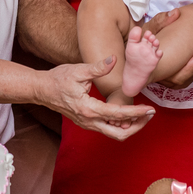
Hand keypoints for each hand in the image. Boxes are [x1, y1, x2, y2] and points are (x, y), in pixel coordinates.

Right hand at [38, 58, 154, 140]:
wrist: (41, 90)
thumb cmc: (58, 79)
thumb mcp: (78, 70)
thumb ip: (98, 67)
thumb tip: (113, 59)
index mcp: (88, 109)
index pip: (118, 114)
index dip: (137, 112)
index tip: (150, 109)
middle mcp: (89, 121)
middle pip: (119, 133)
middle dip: (137, 126)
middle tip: (150, 115)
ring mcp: (87, 124)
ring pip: (114, 134)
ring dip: (130, 127)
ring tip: (143, 115)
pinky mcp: (86, 123)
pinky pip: (107, 129)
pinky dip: (120, 125)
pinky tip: (128, 114)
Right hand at [141, 8, 192, 88]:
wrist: (143, 45)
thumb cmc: (144, 40)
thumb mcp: (149, 29)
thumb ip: (160, 21)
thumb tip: (175, 13)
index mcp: (160, 73)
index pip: (178, 78)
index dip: (190, 69)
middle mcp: (170, 79)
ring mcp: (179, 76)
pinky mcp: (186, 70)